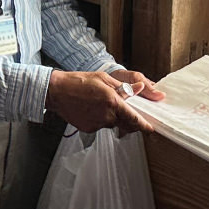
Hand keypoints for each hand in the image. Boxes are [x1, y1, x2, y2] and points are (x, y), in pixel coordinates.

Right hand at [45, 70, 162, 134]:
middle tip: (126, 110)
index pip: (133, 118)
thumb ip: (124, 86)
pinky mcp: (89, 128)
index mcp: (112, 101)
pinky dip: (101, 118)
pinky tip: (92, 109)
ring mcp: (97, 124)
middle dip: (129, 119)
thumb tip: (140, 88)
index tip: (151, 129)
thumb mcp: (104, 79)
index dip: (144, 125)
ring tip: (101, 103)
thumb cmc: (79, 82)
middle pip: (125, 123)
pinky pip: (101, 125)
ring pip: (112, 123)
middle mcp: (106, 116)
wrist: (57, 92)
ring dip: (113, 116)